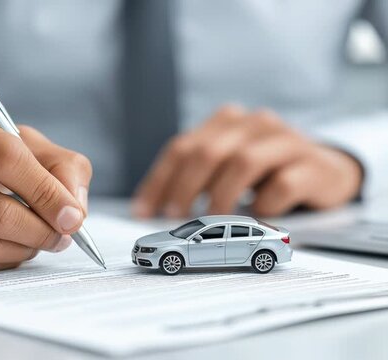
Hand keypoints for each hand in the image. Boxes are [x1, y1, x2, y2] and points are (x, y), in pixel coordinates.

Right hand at [0, 98, 91, 272]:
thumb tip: (75, 210)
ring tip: (39, 239)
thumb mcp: (12, 137)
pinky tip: (8, 245)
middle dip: (42, 230)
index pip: (6, 158)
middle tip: (63, 236)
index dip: (47, 192)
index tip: (74, 217)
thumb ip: (58, 163)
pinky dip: (1, 259)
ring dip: (25, 249)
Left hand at [132, 105, 362, 217]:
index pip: (182, 147)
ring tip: (211, 219)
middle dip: (185, 188)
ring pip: (243, 162)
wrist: (326, 171)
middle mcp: (255, 124)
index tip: (142, 211)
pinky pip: (283, 184)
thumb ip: (196, 179)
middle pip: (208, 152)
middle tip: (174, 216)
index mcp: (227, 121)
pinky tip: (259, 214)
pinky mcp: (313, 165)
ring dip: (221, 196)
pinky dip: (265, 204)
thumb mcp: (226, 170)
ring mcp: (286, 141)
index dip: (159, 181)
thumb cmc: (265, 173)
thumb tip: (151, 210)